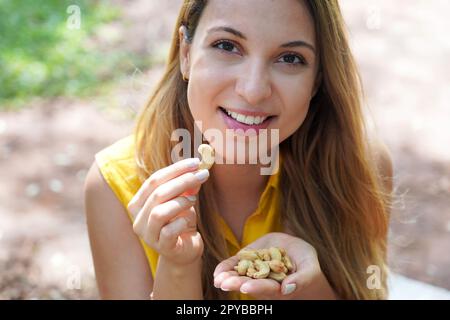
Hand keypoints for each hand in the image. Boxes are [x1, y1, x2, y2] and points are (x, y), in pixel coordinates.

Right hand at [127, 158, 208, 265]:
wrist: (184, 250)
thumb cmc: (180, 222)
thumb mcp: (183, 200)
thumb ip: (187, 186)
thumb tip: (196, 168)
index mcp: (138, 203)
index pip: (153, 180)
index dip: (175, 170)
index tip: (195, 162)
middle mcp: (138, 219)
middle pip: (157, 194)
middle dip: (182, 181)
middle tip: (202, 175)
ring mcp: (147, 235)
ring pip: (159, 212)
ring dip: (180, 202)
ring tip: (194, 200)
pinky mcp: (161, 247)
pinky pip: (169, 231)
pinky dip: (181, 222)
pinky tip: (188, 220)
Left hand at [213, 232, 334, 298]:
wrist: (295, 247)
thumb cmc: (306, 260)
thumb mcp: (310, 268)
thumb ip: (302, 279)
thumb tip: (287, 288)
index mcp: (279, 287)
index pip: (268, 288)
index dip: (257, 287)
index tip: (246, 288)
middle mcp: (264, 281)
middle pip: (249, 284)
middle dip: (236, 284)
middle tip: (224, 284)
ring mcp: (254, 270)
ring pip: (239, 276)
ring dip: (228, 278)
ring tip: (218, 280)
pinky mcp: (246, 259)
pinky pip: (234, 265)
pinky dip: (225, 268)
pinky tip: (218, 273)